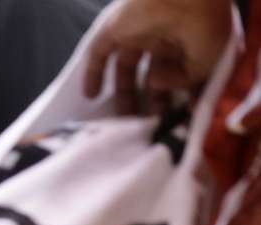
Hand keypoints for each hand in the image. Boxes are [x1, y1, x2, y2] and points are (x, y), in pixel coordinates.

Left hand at [84, 0, 232, 112]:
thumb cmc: (204, 27)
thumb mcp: (206, 62)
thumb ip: (184, 80)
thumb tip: (155, 86)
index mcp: (188, 42)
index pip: (177, 74)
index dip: (174, 97)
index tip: (172, 119)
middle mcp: (163, 38)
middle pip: (149, 75)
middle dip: (147, 100)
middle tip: (144, 125)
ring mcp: (137, 33)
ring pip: (125, 68)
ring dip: (122, 93)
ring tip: (118, 120)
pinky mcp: (115, 30)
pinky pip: (98, 54)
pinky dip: (92, 74)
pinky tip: (89, 96)